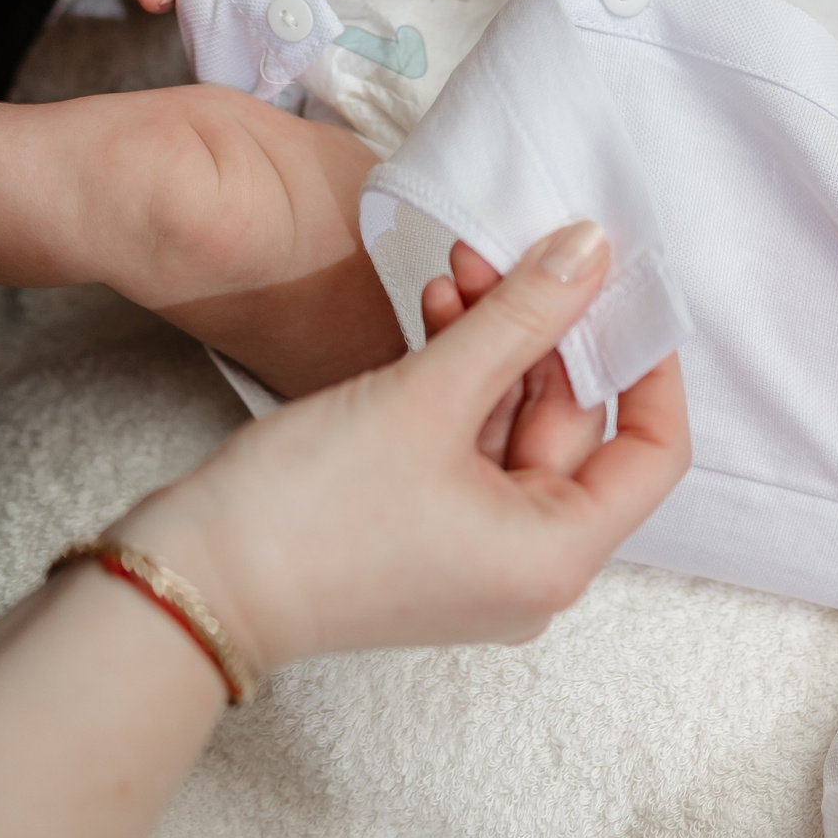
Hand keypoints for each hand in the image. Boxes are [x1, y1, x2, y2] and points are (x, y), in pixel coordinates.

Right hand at [111, 221, 689, 675]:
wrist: (183, 585)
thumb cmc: (308, 512)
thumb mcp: (429, 396)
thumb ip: (522, 317)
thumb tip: (592, 252)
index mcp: (559, 554)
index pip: (654, 451)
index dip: (648, 363)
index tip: (626, 292)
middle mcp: (532, 564)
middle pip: (578, 427)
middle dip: (545, 332)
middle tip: (511, 253)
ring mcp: (478, 553)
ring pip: (517, 425)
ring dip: (495, 344)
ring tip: (459, 267)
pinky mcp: (427, 531)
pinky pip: (471, 443)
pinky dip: (460, 380)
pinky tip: (437, 310)